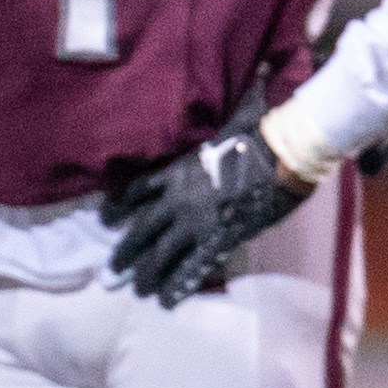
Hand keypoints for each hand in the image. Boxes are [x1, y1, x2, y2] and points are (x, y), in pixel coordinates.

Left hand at [105, 116, 320, 304]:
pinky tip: (167, 302)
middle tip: (111, 269)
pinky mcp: (218, 240)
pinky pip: (191, 268)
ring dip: (146, 274)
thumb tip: (244, 85)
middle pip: (142, 228)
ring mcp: (196, 222)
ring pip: (161, 253)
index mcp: (177, 171)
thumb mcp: (225, 128)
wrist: (282, 155)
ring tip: (137, 290)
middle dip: (126, 250)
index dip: (119, 207)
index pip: (138, 191)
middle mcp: (179, 199)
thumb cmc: (257, 136)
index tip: (106, 221)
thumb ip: (216, 130)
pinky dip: (177, 286)